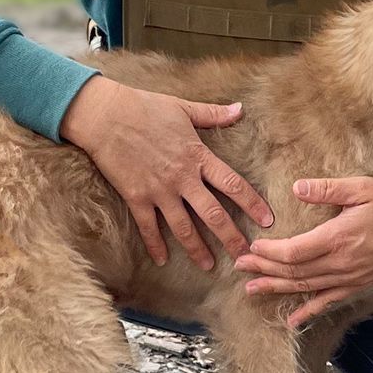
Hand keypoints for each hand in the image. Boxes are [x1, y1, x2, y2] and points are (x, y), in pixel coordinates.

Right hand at [60, 75, 274, 270]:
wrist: (106, 115)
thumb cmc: (144, 106)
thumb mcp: (183, 107)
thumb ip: (213, 114)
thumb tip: (240, 109)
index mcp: (197, 156)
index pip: (232, 184)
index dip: (252, 204)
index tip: (267, 220)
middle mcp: (182, 178)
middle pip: (213, 214)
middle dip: (231, 237)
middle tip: (245, 256)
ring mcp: (158, 190)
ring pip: (183, 227)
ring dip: (197, 249)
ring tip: (209, 266)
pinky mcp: (136, 197)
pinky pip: (148, 227)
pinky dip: (155, 245)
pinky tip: (162, 260)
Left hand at [232, 177, 372, 327]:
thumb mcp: (362, 187)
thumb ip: (327, 189)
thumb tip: (296, 188)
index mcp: (339, 238)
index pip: (294, 251)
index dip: (269, 252)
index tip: (251, 246)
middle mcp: (342, 263)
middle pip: (295, 271)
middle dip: (265, 269)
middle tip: (239, 266)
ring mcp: (351, 277)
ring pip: (307, 288)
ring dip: (278, 288)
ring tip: (252, 289)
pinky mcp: (360, 283)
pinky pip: (330, 301)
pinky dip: (309, 312)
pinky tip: (292, 321)